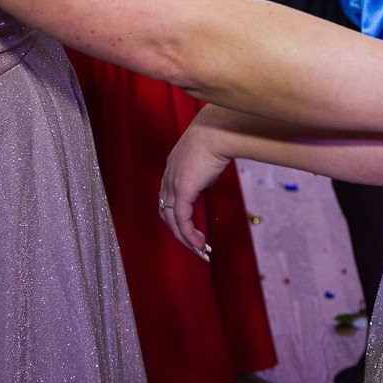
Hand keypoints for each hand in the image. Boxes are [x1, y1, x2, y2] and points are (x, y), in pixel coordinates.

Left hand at [159, 118, 228, 258]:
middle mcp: (168, 178)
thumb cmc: (216, 138)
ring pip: (172, 220)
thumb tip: (207, 182)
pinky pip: (182, 219)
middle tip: (194, 245)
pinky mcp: (182, 191)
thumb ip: (203, 173)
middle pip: (166, 213)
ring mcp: (173, 184)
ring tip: (198, 250)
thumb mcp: (206, 159)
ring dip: (185, 238)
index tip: (190, 228)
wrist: (216, 132)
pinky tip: (199, 243)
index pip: (168, 199)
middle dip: (180, 233)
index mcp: (172, 168)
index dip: (176, 216)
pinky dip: (189, 234)